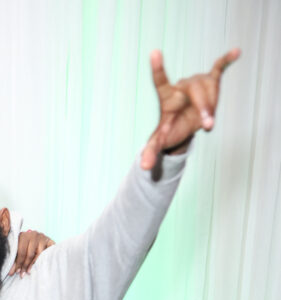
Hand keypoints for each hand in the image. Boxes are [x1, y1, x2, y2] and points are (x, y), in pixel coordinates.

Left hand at [9, 230, 54, 276]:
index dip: (19, 263)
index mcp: (23, 235)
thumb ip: (15, 261)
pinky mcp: (50, 241)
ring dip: (34, 264)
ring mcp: (43, 237)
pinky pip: (48, 252)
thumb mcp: (19, 251)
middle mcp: (33, 235)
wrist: (37, 237)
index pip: (21, 252)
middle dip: (25, 265)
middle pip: (30, 254)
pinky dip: (45, 259)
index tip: (17, 272)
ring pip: (39, 254)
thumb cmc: (26, 246)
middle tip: (23, 274)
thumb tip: (11, 273)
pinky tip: (41, 266)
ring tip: (29, 271)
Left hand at [141, 47, 240, 169]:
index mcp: (167, 97)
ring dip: (212, 106)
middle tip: (208, 125)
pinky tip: (237, 52)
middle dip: (204, 107)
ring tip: (208, 120)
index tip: (154, 53)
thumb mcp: (159, 141)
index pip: (161, 81)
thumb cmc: (170, 131)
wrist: (184, 126)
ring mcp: (196, 83)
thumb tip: (143, 168)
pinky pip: (218, 68)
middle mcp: (181, 86)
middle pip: (195, 89)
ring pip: (209, 87)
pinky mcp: (210, 82)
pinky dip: (227, 60)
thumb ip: (151, 151)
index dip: (158, 69)